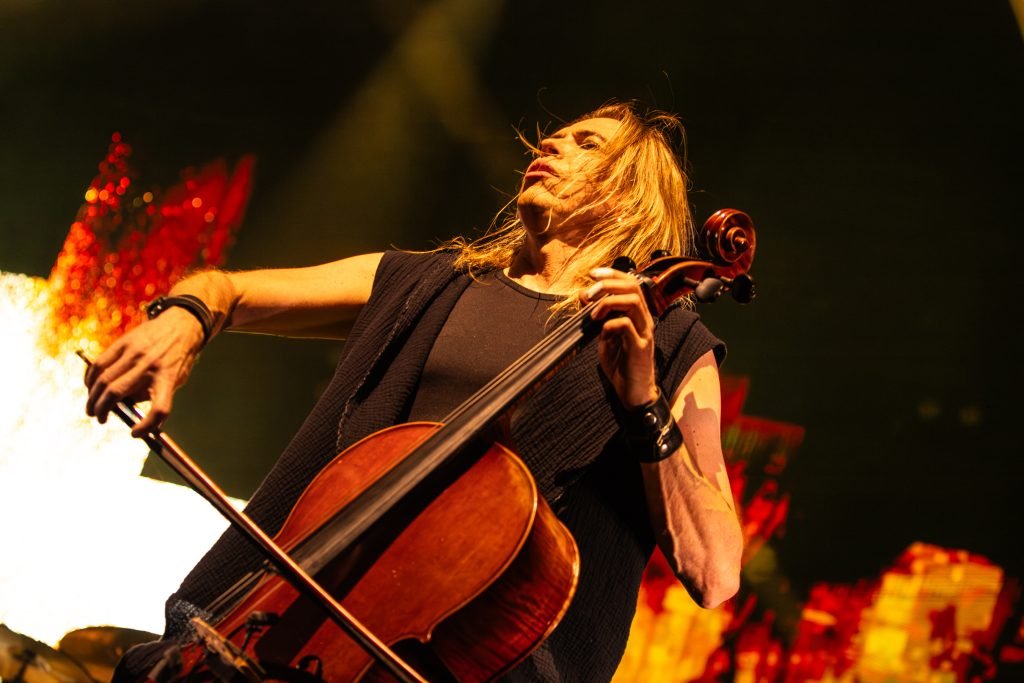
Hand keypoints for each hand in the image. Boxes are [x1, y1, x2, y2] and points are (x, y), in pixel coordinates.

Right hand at [84, 308, 204, 435]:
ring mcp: (135, 353)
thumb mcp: (175, 379)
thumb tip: (125, 411)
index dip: (147, 426)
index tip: (135, 434)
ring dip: (93, 398)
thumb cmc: (178, 358)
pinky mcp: (123, 343)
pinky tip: (90, 386)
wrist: (182, 325)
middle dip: (102, 410)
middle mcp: (150, 365)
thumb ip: (152, 394)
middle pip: (117, 393)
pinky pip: (100, 363)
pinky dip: (91, 378)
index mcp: (168, 378)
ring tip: (92, 408)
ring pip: (104, 379)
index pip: (160, 409)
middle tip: (100, 418)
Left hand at [581, 267, 658, 408]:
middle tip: (589, 293)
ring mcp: (645, 332)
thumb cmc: (620, 365)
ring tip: (593, 314)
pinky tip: (602, 334)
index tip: (592, 274)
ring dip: (608, 302)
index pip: (630, 282)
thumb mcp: (604, 336)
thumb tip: (584, 295)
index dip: (612, 274)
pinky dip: (610, 324)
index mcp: (637, 314)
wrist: (633, 392)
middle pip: (633, 286)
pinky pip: (627, 325)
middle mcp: (644, 319)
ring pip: (633, 301)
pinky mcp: (640, 347)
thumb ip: (597, 317)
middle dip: (608, 284)